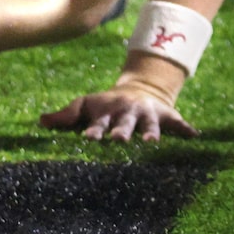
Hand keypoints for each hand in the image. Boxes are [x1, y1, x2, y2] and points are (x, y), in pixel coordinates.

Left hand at [40, 76, 194, 141]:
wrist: (139, 90)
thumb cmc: (106, 105)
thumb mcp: (86, 105)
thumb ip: (65, 115)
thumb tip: (39, 122)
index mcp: (108, 113)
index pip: (99, 124)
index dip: (94, 130)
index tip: (88, 138)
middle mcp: (128, 113)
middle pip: (125, 125)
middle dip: (122, 132)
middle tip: (119, 141)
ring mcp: (149, 115)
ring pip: (151, 126)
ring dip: (151, 133)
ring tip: (152, 143)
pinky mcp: (167, 116)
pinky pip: (179, 123)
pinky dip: (186, 129)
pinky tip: (194, 136)